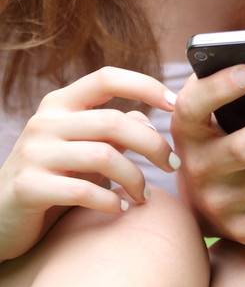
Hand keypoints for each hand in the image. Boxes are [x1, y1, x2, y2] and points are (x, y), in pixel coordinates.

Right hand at [0, 68, 180, 263]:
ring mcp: (33, 153)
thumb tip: (147, 117)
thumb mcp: (81, 151)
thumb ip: (111, 132)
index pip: (106, 78)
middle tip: (173, 165)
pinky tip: (118, 209)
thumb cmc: (50, 181)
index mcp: (59, 104)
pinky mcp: (27, 186)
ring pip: (104, 156)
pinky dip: (109, 200)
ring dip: (135, 178)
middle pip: (115, 121)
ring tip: (143, 196)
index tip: (175, 103)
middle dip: (153, 144)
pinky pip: (82, 190)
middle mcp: (44, 122)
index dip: (145, 85)